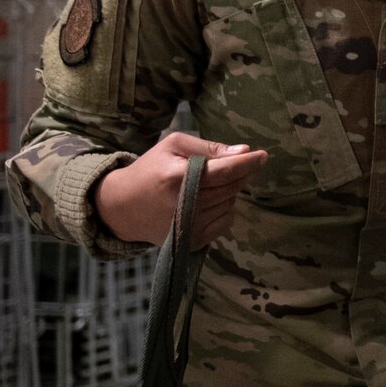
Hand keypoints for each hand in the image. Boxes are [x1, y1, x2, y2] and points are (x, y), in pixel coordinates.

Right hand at [93, 132, 268, 246]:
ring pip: (231, 203)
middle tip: (239, 165)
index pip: (225, 171)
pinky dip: (224, 208)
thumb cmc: (150, 169)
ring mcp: (190, 226)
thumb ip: (208, 148)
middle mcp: (186, 205)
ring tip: (212, 184)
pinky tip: (208, 201)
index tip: (263, 155)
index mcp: (178, 177)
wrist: (122, 207)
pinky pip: (226, 220)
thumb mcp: (173, 146)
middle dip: (241, 174)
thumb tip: (243, 152)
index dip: (247, 163)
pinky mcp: (194, 240)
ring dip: (230, 191)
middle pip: (231, 187)